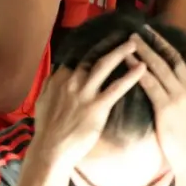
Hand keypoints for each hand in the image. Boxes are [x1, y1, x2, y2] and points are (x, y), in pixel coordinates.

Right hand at [29, 39, 145, 167]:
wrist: (51, 148)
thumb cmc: (47, 129)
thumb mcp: (42, 101)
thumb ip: (50, 86)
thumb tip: (56, 74)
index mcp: (58, 80)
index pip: (76, 59)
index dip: (89, 50)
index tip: (102, 44)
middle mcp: (70, 81)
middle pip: (91, 58)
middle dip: (108, 45)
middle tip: (124, 37)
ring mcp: (83, 93)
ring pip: (104, 66)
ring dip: (120, 53)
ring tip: (135, 45)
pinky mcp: (96, 107)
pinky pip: (116, 88)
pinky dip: (130, 76)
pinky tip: (142, 69)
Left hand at [132, 30, 185, 177]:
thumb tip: (181, 80)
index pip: (183, 60)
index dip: (167, 46)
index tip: (155, 35)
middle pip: (170, 58)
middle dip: (153, 42)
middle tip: (139, 30)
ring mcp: (180, 96)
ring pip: (158, 66)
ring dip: (142, 51)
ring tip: (129, 40)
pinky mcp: (167, 107)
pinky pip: (149, 83)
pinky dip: (136, 70)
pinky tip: (126, 61)